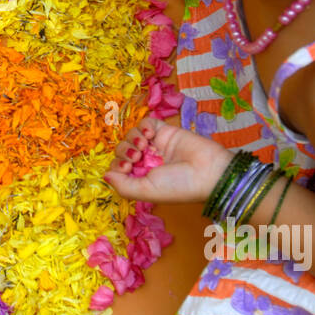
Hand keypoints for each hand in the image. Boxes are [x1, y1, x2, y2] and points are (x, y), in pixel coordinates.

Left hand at [104, 118, 234, 204]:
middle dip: (125, 151)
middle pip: (122, 149)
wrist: (208, 172)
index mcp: (141, 178)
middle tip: (136, 157)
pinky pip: (146, 123)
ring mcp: (156, 145)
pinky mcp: (165, 131)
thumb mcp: (146, 191)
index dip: (117, 164)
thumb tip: (105, 176)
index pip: (118, 167)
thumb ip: (123, 186)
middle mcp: (147, 161)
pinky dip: (143, 126)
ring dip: (133, 138)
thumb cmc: (179, 186)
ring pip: (131, 135)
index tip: (127, 167)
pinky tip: (150, 134)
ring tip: (145, 145)